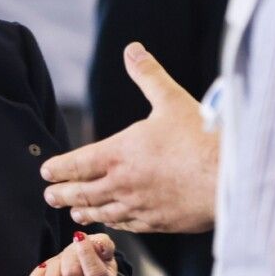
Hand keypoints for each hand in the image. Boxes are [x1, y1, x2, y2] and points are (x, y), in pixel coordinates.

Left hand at [27, 232, 118, 275]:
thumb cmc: (94, 265)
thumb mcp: (105, 254)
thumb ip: (104, 244)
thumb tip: (96, 244)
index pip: (95, 274)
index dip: (86, 253)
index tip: (79, 237)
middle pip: (71, 274)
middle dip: (69, 255)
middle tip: (72, 251)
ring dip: (53, 265)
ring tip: (60, 262)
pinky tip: (46, 271)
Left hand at [41, 43, 219, 232]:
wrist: (228, 178)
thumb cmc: (200, 138)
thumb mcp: (172, 100)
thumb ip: (148, 75)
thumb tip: (132, 50)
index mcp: (120, 153)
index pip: (78, 163)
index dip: (59, 168)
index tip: (46, 171)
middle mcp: (123, 183)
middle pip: (83, 192)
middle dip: (63, 194)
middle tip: (49, 196)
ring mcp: (139, 206)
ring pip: (102, 212)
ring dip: (84, 210)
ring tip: (74, 212)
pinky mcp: (158, 222)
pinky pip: (127, 225)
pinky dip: (113, 223)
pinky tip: (112, 222)